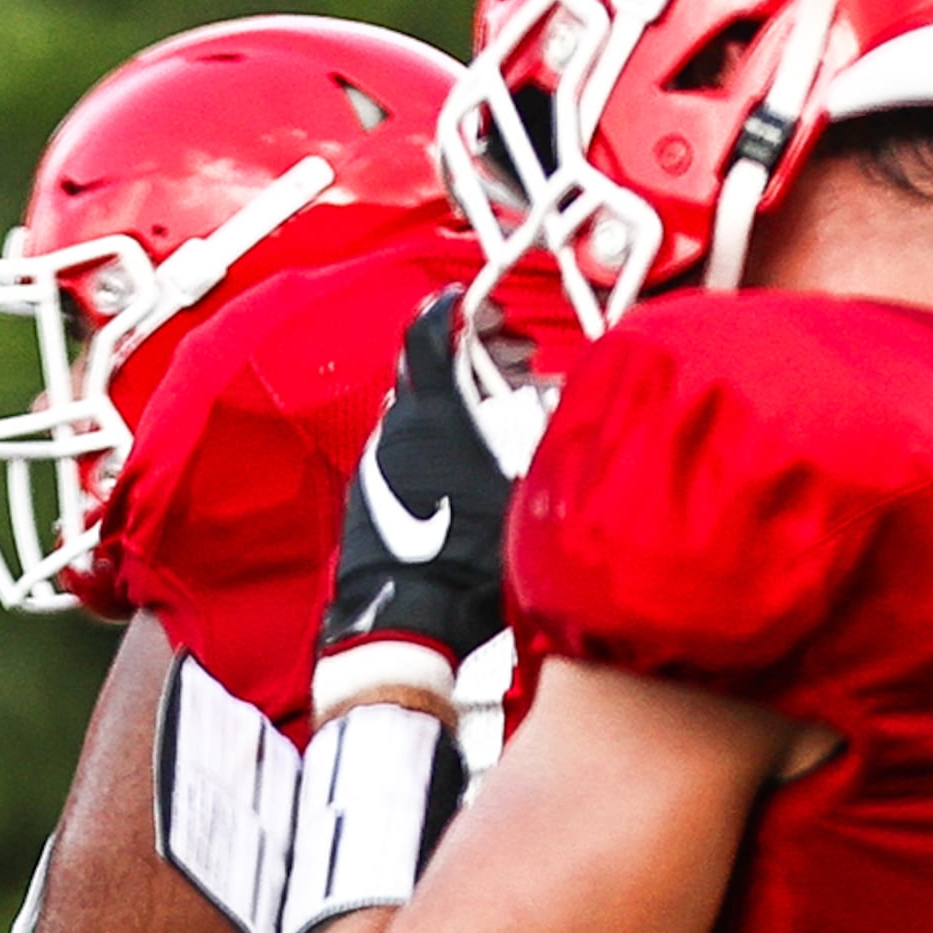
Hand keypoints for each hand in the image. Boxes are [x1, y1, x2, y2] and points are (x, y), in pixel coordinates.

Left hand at [313, 295, 514, 718]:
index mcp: (432, 414)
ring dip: (454, 397)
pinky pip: (402, 446)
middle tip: (513, 364)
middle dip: (472, 354)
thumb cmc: (464, 562)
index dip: (460, 309)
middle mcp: (395, 428)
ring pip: (414, 406)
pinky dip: (432, 436)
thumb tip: (567, 407)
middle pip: (427, 366)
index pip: (432, 329)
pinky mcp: (364, 495)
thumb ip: (544, 440)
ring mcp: (374, 462)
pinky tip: (463, 460)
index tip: (488, 310)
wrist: (403, 623)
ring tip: (496, 412)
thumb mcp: (525, 492)